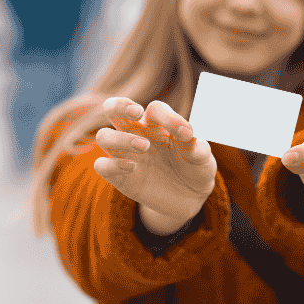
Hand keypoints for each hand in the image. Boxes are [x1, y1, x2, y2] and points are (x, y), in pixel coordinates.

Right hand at [91, 97, 216, 222]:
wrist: (190, 197)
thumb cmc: (195, 168)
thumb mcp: (201, 157)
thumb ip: (195, 145)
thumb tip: (187, 134)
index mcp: (158, 123)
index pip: (154, 109)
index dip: (168, 116)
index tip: (185, 133)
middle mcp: (137, 133)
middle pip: (113, 107)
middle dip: (120, 105)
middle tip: (137, 113)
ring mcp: (125, 154)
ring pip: (103, 136)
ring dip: (120, 138)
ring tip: (144, 147)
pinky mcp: (119, 177)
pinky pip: (101, 166)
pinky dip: (112, 165)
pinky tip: (133, 167)